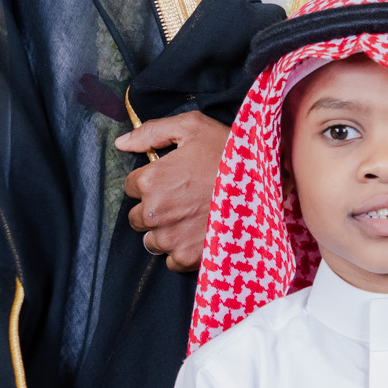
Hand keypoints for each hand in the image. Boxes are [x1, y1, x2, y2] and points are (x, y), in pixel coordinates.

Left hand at [116, 111, 230, 271]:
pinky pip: (170, 260)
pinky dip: (180, 250)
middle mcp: (154, 212)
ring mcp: (171, 238)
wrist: (265, 184)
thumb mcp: (192, 127)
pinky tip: (198, 234)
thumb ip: (151, 132)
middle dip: (154, 207)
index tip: (171, 178)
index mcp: (152, 179)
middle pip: (137, 217)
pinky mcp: (188, 257)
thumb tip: (121, 143)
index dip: (151, 180)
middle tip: (182, 197)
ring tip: (191, 217)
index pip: (131, 186)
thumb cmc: (229, 152)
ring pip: (151, 240)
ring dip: (165, 231)